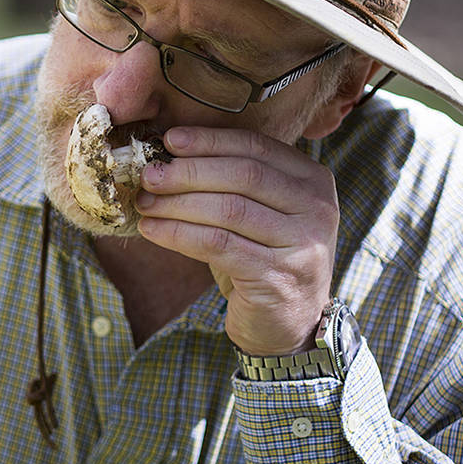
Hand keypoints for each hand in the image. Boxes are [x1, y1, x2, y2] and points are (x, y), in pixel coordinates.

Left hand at [134, 126, 335, 354]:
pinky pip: (218, 245)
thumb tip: (167, 155)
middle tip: (149, 174)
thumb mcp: (257, 212)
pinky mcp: (278, 277)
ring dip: (178, 204)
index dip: (210, 141)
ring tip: (145, 203)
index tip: (170, 140)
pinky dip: (179, 234)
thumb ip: (230, 181)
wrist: (289, 323)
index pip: (257, 147)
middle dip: (189, 171)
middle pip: (243, 175)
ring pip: (228, 210)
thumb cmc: (262, 258)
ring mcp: (302, 245)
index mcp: (314, 181)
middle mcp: (317, 209)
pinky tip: (153, 231)